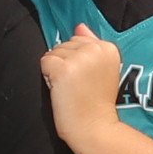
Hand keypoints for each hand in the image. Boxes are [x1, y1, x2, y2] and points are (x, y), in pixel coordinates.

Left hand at [39, 25, 121, 141]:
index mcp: (108, 47)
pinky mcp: (63, 68)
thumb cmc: (97, 103)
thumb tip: (79, 26)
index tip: (88, 79)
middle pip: (65, 44)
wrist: (94, 127)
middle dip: (66, 63)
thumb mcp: (102, 69)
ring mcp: (79, 58)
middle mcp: (95, 48)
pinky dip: (48, 77)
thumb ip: (91, 45)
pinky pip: (45, 62)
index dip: (78, 61)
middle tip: (78, 85)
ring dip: (57, 71)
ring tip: (71, 88)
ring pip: (53, 52)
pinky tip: (61, 89)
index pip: (78, 40)